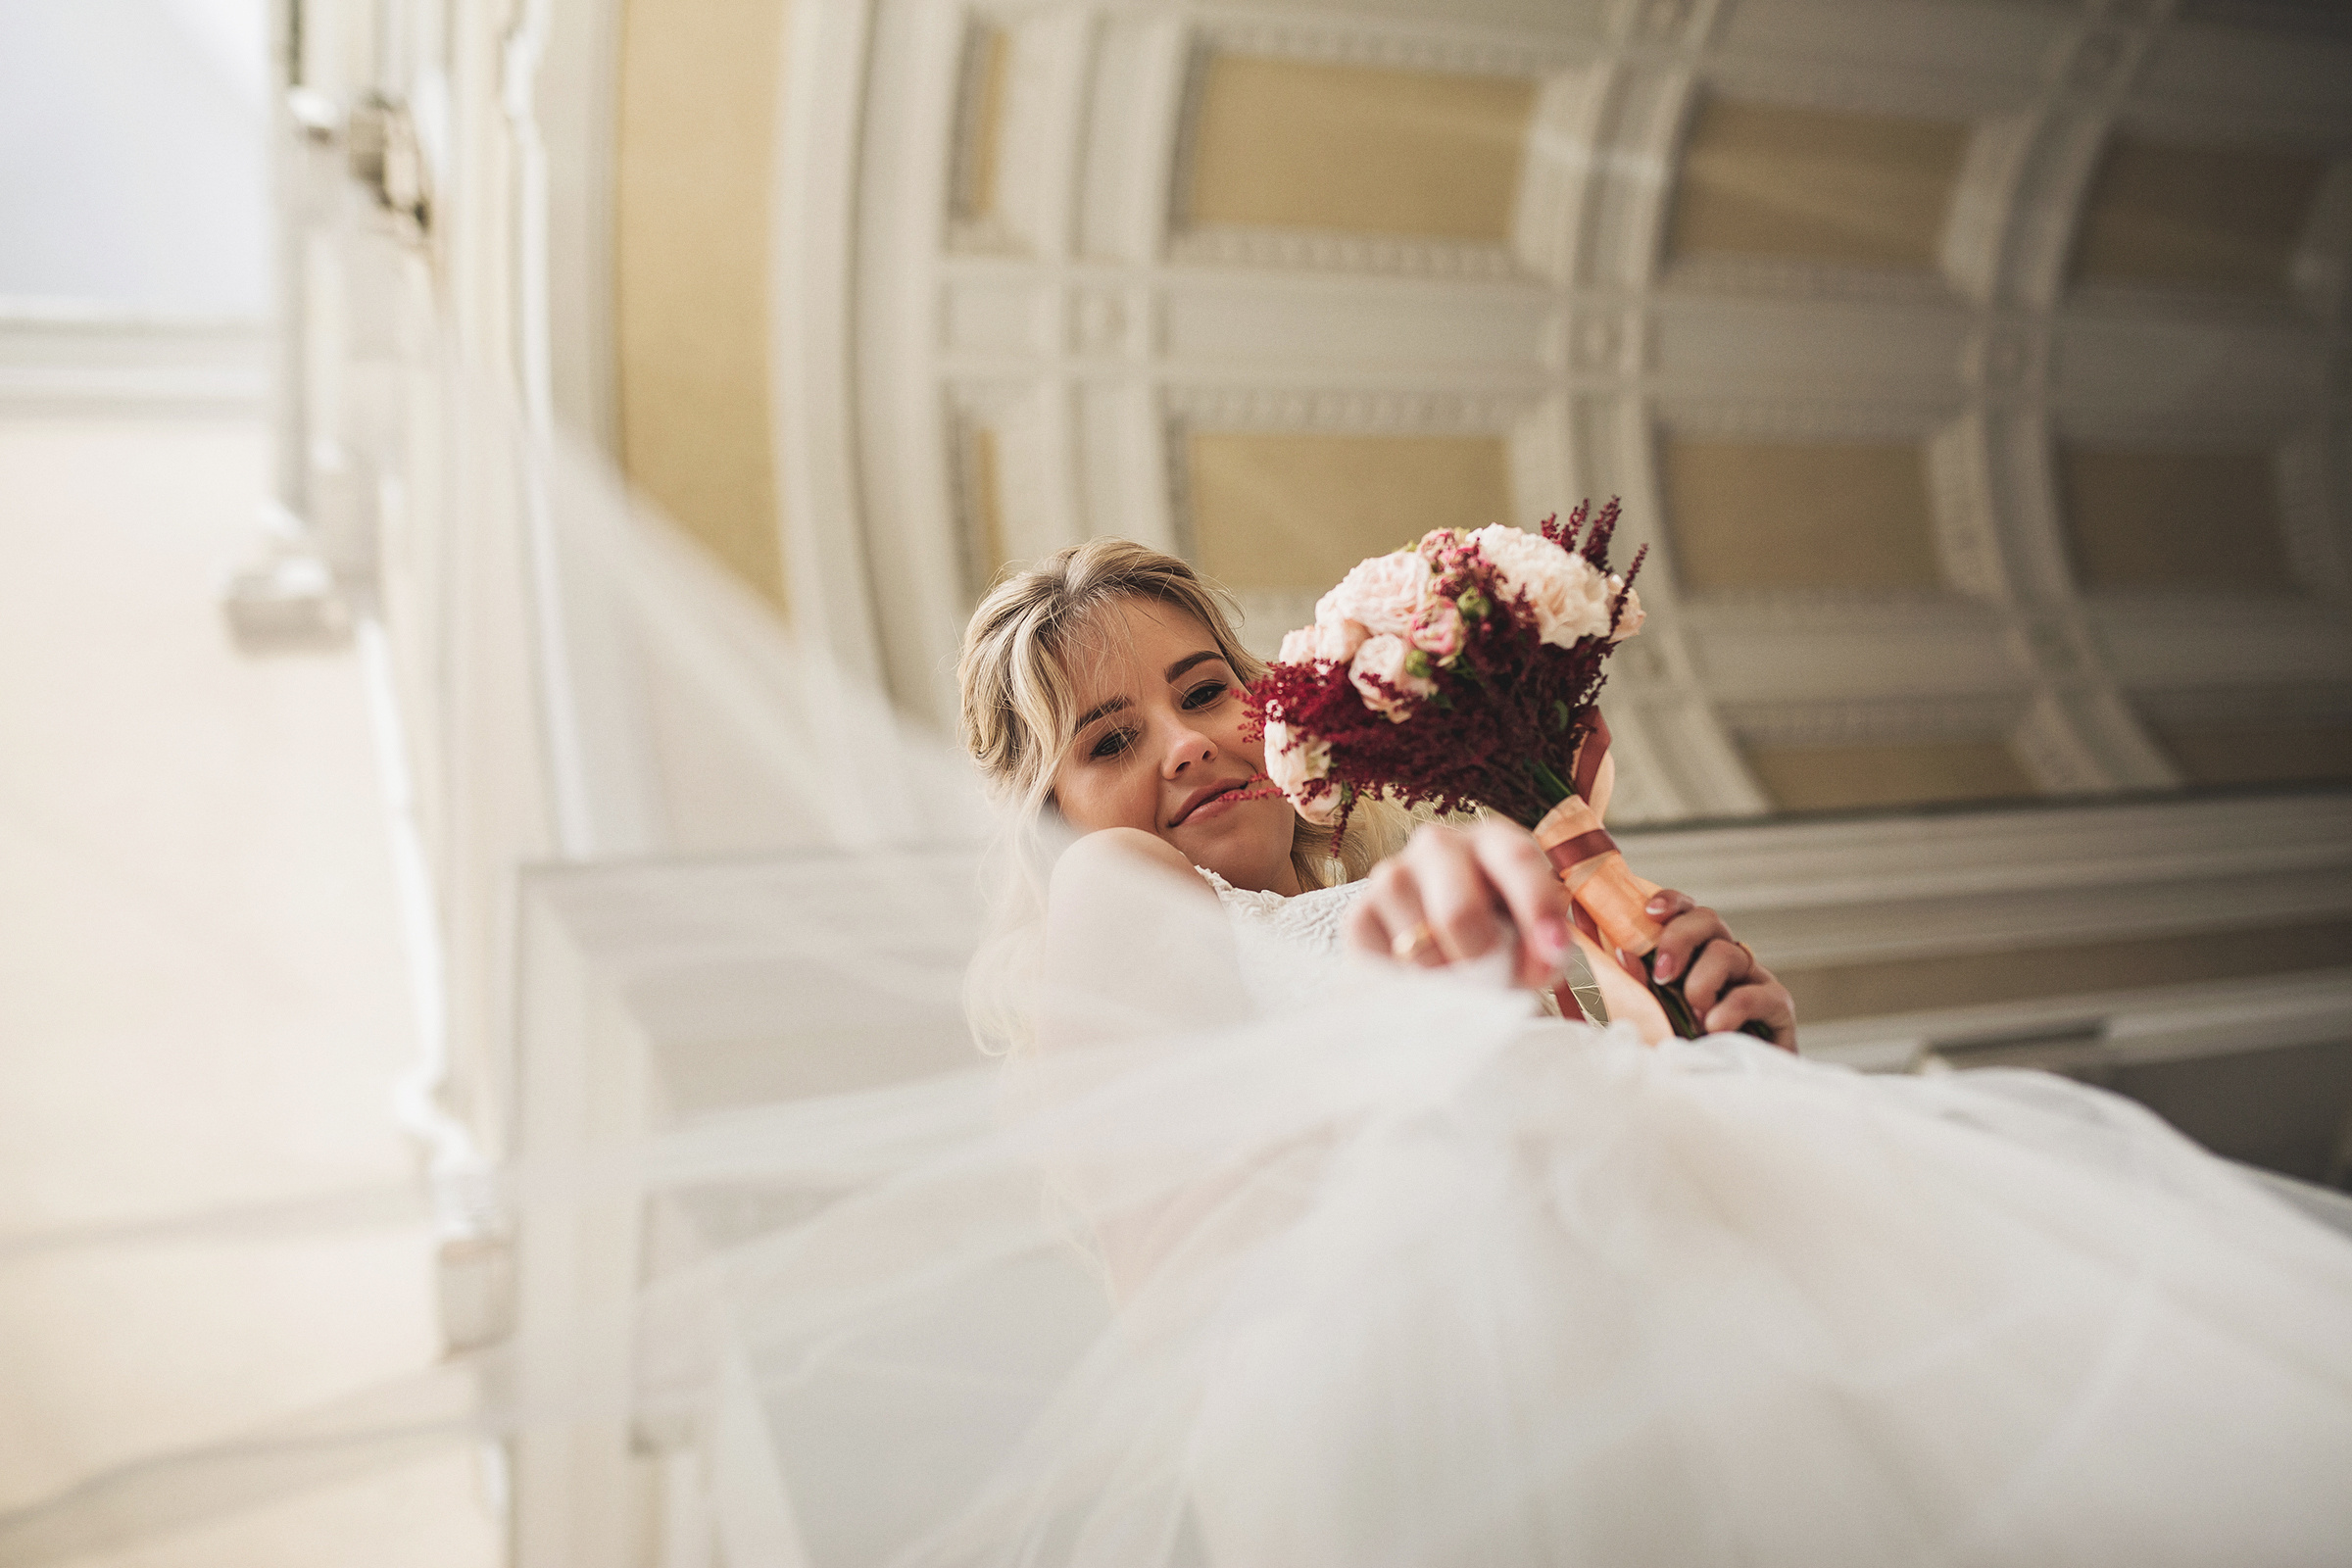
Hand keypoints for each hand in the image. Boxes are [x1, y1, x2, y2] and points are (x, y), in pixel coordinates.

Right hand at [1345, 820, 1573, 990]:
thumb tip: (1538, 962)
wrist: (1449, 956)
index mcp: (1492, 840)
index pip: (1515, 858)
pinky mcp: (1359, 913)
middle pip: (1458, 912)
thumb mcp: (1535, 937)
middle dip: (1483, 962)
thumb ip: (1544, 947)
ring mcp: (1391, 875)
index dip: (1536, 908)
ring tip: (1461, 983)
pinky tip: (1425, 979)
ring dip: (1447, 980)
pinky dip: (1409, 985)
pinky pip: (1383, 962)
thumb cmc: (1503, 937)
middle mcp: (1438, 844)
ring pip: (1420, 947)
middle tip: (1497, 985)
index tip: (1552, 954)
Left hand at [1630, 889, 1796, 1049]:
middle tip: (1663, 975)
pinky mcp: (1779, 1009)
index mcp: (1694, 956)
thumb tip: (1622, 952)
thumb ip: (1639, 985)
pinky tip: (1714, 1028)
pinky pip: (1758, 993)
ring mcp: (1753, 981)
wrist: (1720, 1094)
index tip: (1649, 912)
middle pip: (1709, 920)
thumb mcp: (1652, 1017)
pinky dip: (1732, 1008)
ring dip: (1702, 983)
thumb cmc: (1683, 1054)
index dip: (1671, 903)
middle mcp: (1725, 961)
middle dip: (1680, 939)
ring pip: (1729, 953)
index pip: (1686, 913)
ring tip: (1692, 1016)